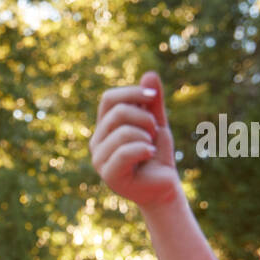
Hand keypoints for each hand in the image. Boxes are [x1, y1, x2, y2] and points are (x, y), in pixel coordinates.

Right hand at [91, 71, 183, 210]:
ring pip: (123, 132)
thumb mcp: (157, 123)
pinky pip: (125, 151)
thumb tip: (149, 74)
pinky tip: (151, 155)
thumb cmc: (157, 155)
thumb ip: (152, 101)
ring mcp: (99, 159)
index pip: (109, 98)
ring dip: (146, 136)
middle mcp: (97, 142)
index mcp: (104, 127)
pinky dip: (144, 149)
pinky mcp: (108, 175)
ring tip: (151, 148)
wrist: (163, 186)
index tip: (154, 97)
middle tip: (154, 133)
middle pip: (118, 112)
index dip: (132, 92)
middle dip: (145, 118)